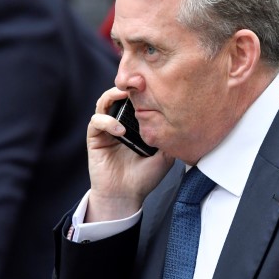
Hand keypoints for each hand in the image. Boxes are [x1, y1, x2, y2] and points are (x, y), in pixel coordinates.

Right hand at [85, 88, 172, 221]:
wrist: (127, 197)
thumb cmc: (144, 177)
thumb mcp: (165, 155)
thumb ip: (169, 137)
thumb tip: (183, 122)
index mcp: (135, 124)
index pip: (136, 99)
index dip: (142, 89)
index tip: (153, 82)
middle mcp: (120, 122)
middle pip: (118, 94)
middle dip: (126, 85)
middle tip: (137, 82)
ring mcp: (106, 129)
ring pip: (103, 102)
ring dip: (112, 96)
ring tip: (124, 96)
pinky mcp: (95, 138)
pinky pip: (96, 121)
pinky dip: (107, 121)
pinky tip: (120, 130)